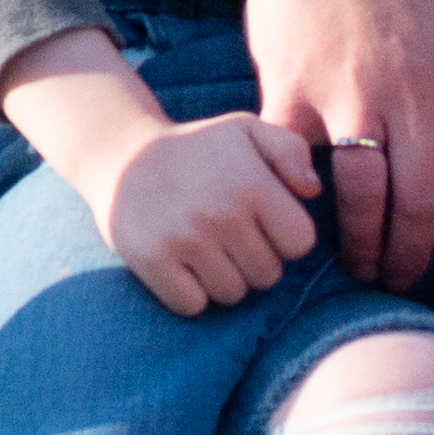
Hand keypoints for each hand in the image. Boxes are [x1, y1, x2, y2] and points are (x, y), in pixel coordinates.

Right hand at [2, 36, 322, 309]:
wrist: (121, 154)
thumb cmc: (196, 147)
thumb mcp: (246, 129)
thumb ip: (291, 150)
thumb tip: (312, 192)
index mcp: (253, 185)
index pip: (300, 244)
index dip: (286, 238)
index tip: (263, 223)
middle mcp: (222, 214)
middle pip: (268, 276)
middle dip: (256, 260)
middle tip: (229, 236)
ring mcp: (186, 240)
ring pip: (233, 294)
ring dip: (224, 279)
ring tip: (206, 249)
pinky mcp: (152, 260)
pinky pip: (193, 305)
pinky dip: (191, 293)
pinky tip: (182, 265)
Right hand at [242, 0, 433, 296]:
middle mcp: (412, 91)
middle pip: (425, 197)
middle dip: (418, 254)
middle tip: (408, 282)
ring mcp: (348, 91)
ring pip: (364, 192)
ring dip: (364, 243)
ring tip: (362, 266)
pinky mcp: (290, 87)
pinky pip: (296, 160)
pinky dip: (302, 196)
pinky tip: (306, 219)